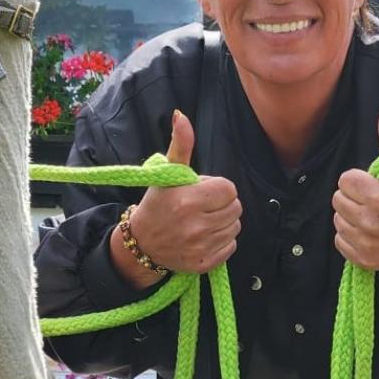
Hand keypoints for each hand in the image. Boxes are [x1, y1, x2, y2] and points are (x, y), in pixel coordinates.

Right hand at [111, 110, 241, 287]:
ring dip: (223, 222)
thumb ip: (180, 144)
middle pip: (235, 208)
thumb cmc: (158, 203)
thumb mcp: (167, 173)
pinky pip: (232, 246)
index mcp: (188, 200)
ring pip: (235, 226)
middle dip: (222, 204)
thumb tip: (182, 115)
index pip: (229, 189)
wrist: (142, 243)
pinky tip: (204, 236)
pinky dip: (222, 240)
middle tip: (202, 205)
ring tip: (202, 220)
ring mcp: (200, 247)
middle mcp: (195, 225)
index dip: (218, 188)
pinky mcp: (205, 263)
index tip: (201, 191)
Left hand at [332, 95, 378, 278]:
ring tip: (375, 216)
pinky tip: (371, 232)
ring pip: (337, 218)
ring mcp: (365, 244)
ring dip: (352, 215)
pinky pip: (339, 240)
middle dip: (355, 197)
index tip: (377, 185)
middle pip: (338, 198)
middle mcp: (370, 222)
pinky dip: (351, 235)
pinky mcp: (361, 260)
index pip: (345, 179)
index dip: (360, 180)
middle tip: (376, 200)